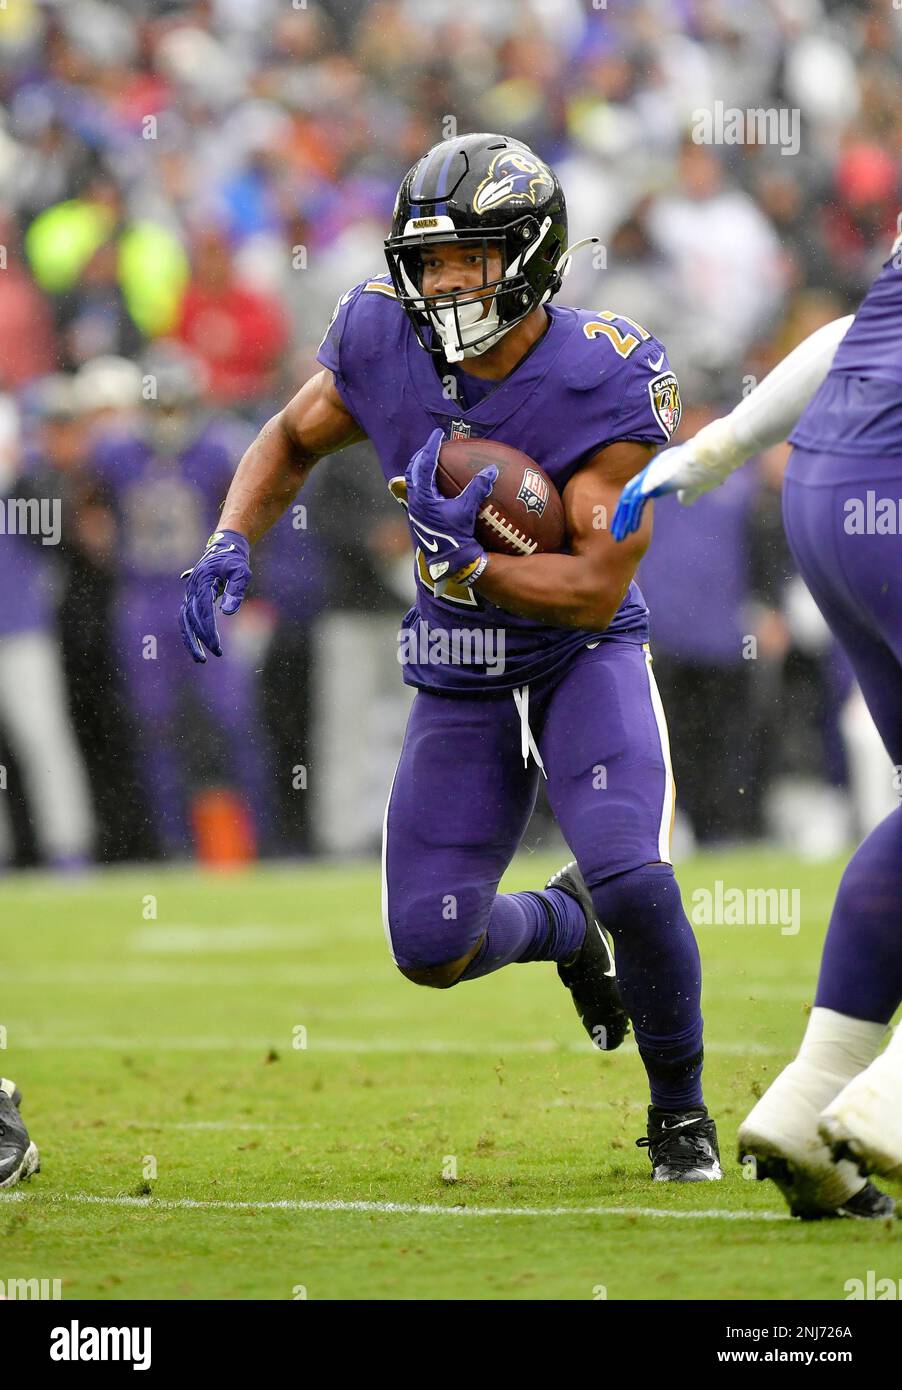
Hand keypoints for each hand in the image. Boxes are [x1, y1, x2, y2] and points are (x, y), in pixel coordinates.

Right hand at [179, 529, 251, 662]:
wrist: (224, 546)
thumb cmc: (234, 559)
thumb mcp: (241, 572)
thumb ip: (235, 590)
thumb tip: (227, 612)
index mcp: (202, 581)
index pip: (202, 610)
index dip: (208, 629)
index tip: (216, 646)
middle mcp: (192, 588)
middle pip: (191, 619)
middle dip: (201, 638)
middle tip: (215, 654)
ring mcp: (189, 594)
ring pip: (184, 621)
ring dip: (191, 640)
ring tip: (201, 659)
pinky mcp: (191, 598)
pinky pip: (186, 619)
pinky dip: (190, 634)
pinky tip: (199, 647)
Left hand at [404, 428, 496, 591]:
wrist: (449, 560)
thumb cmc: (457, 536)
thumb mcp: (467, 510)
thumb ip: (478, 488)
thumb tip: (491, 469)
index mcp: (423, 496)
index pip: (425, 464)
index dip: (431, 447)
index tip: (438, 434)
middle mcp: (415, 501)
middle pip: (413, 470)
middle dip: (422, 454)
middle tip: (432, 444)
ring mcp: (415, 509)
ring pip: (412, 481)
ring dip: (420, 468)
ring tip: (430, 459)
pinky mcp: (419, 516)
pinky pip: (418, 492)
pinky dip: (424, 481)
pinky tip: (435, 484)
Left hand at [610, 441, 726, 540]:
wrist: (712, 454)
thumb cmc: (708, 468)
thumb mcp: (697, 485)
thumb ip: (689, 492)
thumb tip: (684, 501)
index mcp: (657, 474)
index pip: (637, 495)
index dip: (631, 512)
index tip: (629, 527)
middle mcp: (650, 473)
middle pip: (629, 498)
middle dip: (622, 518)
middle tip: (617, 535)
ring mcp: (650, 474)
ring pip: (630, 500)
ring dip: (624, 519)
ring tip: (620, 536)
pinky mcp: (653, 478)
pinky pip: (638, 499)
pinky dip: (634, 514)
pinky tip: (632, 528)